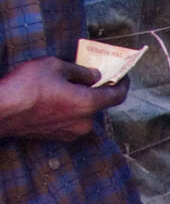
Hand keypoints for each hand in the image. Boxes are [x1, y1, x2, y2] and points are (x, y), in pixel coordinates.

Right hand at [0, 57, 127, 140]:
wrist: (2, 111)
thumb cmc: (26, 86)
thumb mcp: (53, 66)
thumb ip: (79, 71)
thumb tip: (95, 75)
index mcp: (88, 104)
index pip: (117, 96)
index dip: (123, 84)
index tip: (124, 77)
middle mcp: (86, 123)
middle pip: (98, 104)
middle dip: (94, 90)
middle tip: (84, 76)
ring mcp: (74, 133)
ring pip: (84, 113)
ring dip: (79, 100)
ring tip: (62, 86)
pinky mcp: (61, 137)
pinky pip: (72, 121)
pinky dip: (69, 110)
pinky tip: (53, 100)